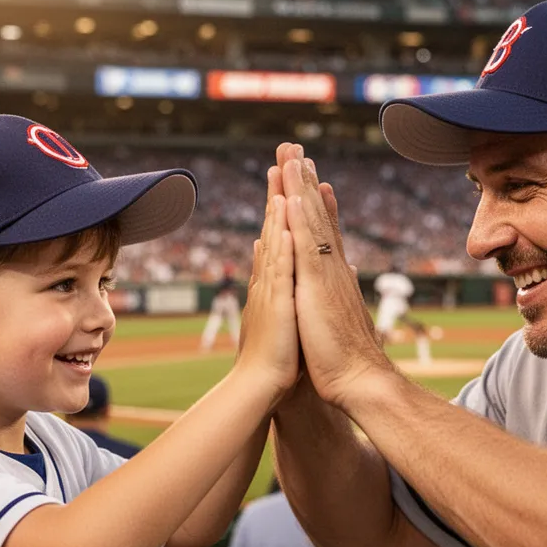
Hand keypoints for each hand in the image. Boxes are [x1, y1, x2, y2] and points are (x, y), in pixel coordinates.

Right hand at [234, 188, 297, 398]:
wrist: (261, 388)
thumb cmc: (275, 361)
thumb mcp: (282, 319)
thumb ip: (280, 296)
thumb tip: (283, 281)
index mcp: (273, 283)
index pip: (278, 236)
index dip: (281, 206)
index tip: (285, 178)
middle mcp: (268, 280)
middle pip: (273, 228)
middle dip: (278, 191)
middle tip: (282, 157)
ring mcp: (270, 289)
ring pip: (273, 239)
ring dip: (277, 205)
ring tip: (280, 174)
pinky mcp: (276, 304)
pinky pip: (278, 267)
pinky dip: (280, 243)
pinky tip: (281, 220)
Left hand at [280, 152, 391, 407]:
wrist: (359, 381)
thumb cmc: (344, 360)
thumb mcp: (335, 322)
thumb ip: (336, 300)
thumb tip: (341, 286)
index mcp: (333, 278)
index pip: (323, 233)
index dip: (316, 203)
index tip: (310, 178)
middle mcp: (333, 268)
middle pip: (318, 216)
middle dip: (306, 182)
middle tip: (297, 150)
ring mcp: (328, 274)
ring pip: (313, 222)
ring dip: (302, 188)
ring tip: (294, 156)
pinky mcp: (319, 286)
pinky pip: (309, 244)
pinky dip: (302, 218)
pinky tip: (294, 195)